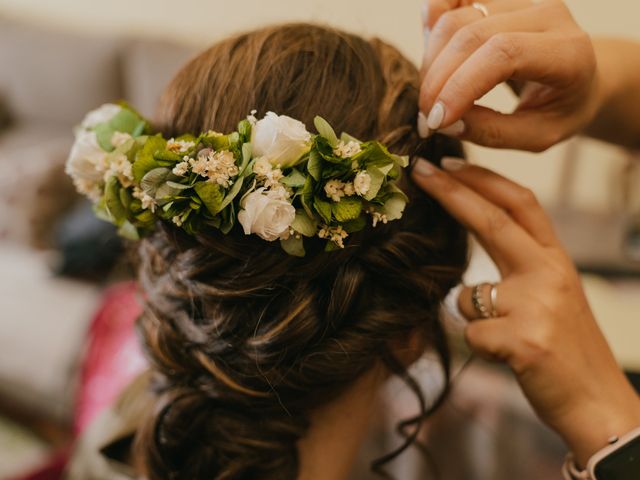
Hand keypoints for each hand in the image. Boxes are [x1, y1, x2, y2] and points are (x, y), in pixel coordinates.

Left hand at [410, 157, 639, 464]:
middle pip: (493, 221)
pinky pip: (471, 333)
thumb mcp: (551, 293)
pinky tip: (509, 359)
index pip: (520, 203)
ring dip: (473, 315)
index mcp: (556, 260)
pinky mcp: (524, 340)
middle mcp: (550, 274)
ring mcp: (538, 306)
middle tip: (420, 169)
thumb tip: (474, 231)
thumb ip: (519, 262)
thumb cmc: (565, 347)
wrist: (599, 403)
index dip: (482, 179)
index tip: (448, 162)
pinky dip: (480, 345)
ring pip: (467, 295)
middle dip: (452, 191)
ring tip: (506, 337)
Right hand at [419, 0, 599, 151]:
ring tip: (433, 96)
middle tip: (426, 118)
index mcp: (567, 52)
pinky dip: (431, 25)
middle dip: (436, 80)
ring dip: (430, 63)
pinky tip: (431, 57)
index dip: (460, 86)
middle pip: (470, 34)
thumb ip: (492, 132)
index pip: (503, 54)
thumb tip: (445, 122)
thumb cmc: (560, 110)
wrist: (581, 79)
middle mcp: (547, 14)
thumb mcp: (537, 137)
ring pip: (453, 19)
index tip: (436, 122)